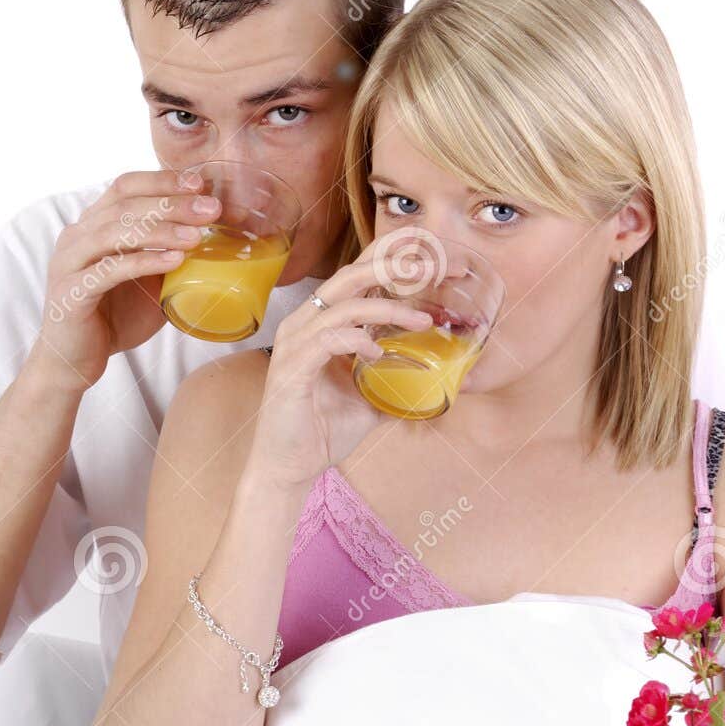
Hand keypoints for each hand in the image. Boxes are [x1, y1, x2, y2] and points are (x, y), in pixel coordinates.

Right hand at [33, 171, 221, 388]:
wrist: (74, 362)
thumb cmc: (113, 319)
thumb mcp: (149, 282)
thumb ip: (169, 258)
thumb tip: (214, 241)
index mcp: (92, 226)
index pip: (125, 187)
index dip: (161, 180)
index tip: (199, 184)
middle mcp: (76, 237)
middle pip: (124, 205)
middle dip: (171, 203)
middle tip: (210, 210)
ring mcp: (69, 263)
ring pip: (115, 232)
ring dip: (161, 230)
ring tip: (197, 235)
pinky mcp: (70, 293)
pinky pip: (110, 270)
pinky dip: (144, 262)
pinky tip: (174, 261)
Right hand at [245, 242, 436, 492]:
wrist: (289, 467)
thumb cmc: (321, 430)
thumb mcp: (368, 399)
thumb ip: (392, 380)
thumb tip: (432, 378)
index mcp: (322, 323)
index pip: (357, 276)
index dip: (393, 259)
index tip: (435, 258)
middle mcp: (305, 324)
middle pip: (350, 275)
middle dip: (395, 266)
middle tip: (435, 269)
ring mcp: (296, 344)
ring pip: (345, 305)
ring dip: (388, 309)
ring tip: (422, 320)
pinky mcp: (293, 368)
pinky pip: (328, 339)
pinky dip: (357, 340)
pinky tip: (378, 353)